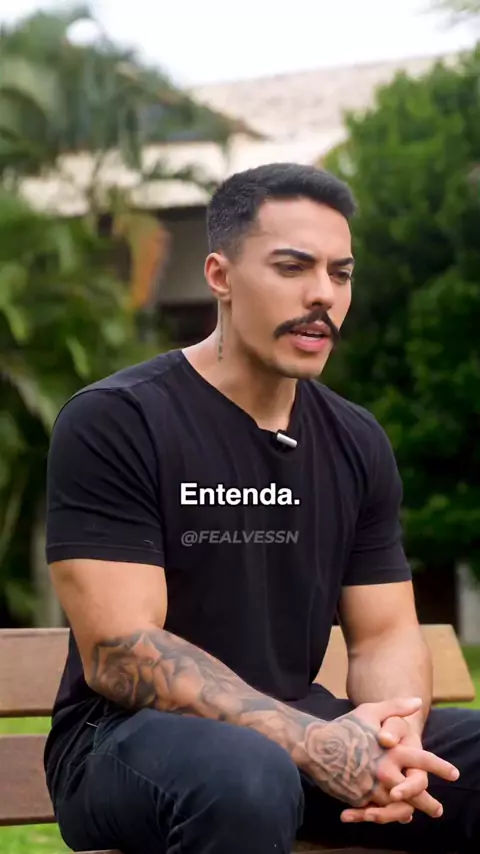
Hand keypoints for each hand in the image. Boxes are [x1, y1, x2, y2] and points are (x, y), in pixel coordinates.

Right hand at [295, 697, 458, 820]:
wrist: (315, 747)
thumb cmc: (344, 726)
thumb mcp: (370, 711)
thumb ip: (395, 707)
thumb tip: (417, 703)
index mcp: (392, 751)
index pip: (423, 760)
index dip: (440, 767)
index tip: (454, 774)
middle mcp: (385, 772)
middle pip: (415, 792)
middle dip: (428, 803)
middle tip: (437, 810)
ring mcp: (372, 788)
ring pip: (397, 807)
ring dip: (407, 812)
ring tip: (411, 815)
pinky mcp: (359, 800)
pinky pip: (376, 811)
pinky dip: (384, 814)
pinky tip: (388, 814)